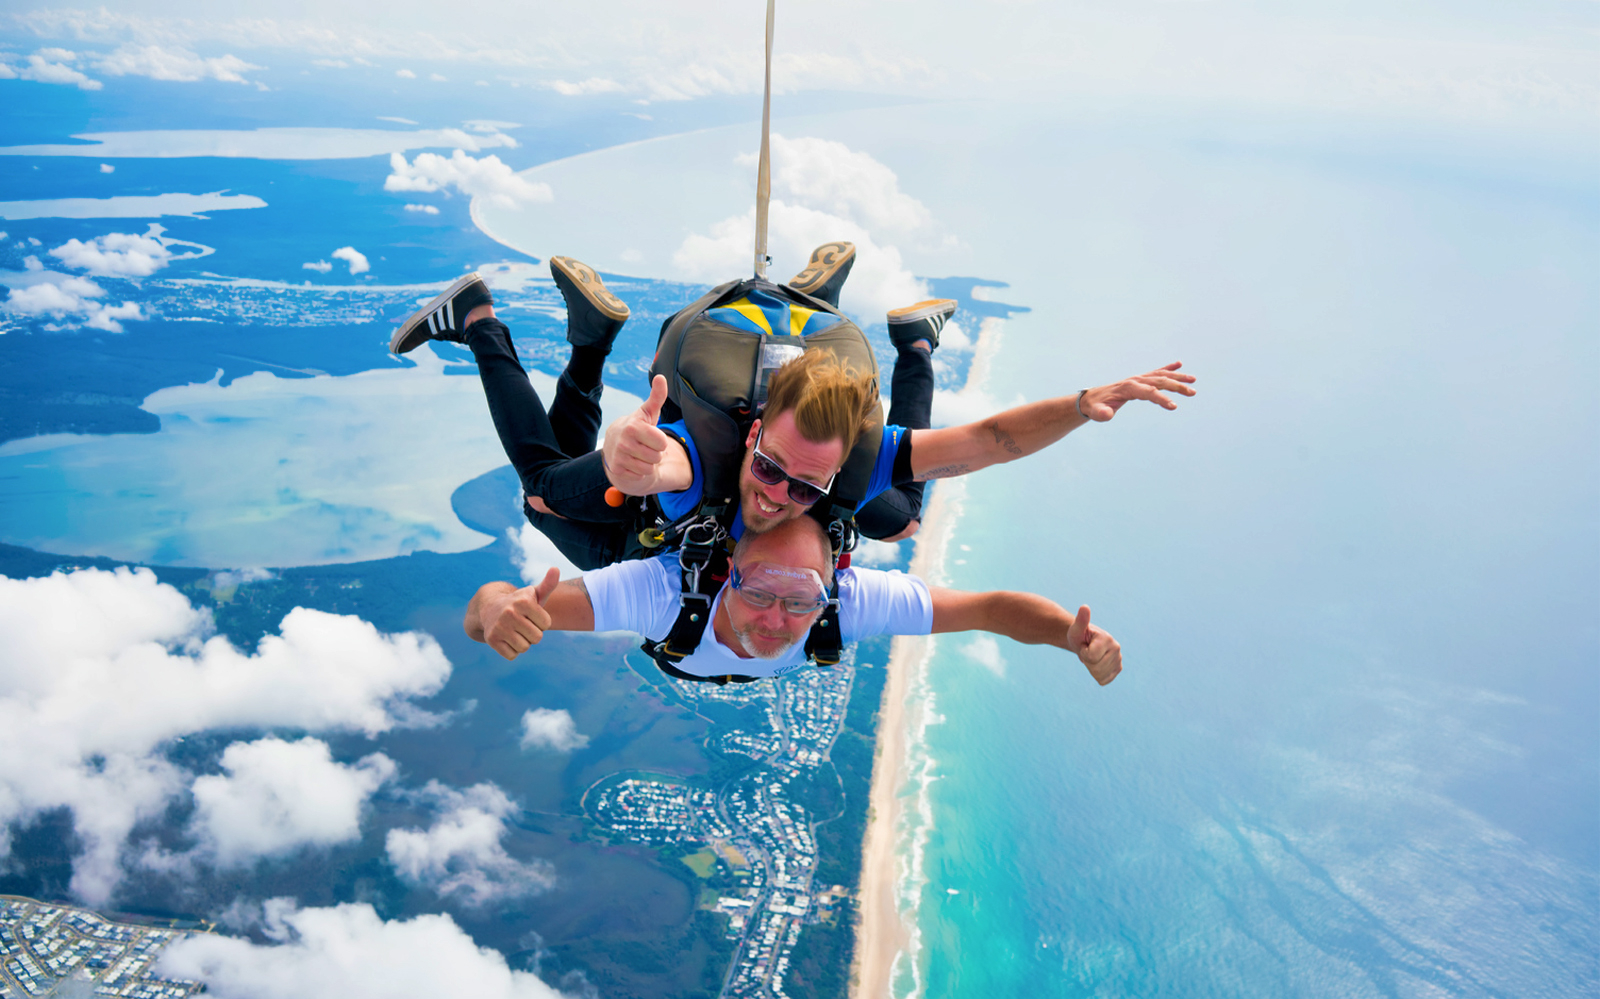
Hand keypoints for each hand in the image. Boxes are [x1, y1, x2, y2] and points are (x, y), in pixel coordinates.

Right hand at [481, 568, 559, 660]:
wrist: (489, 608)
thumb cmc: (519, 603)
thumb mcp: (533, 594)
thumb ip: (548, 584)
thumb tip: (556, 568)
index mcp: (524, 601)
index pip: (546, 624)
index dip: (541, 622)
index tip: (531, 615)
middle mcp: (510, 613)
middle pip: (537, 638)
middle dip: (533, 633)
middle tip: (522, 624)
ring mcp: (499, 626)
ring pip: (525, 647)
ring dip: (522, 642)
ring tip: (514, 631)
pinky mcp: (491, 639)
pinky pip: (512, 655)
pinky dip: (511, 650)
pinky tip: (506, 638)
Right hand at [602, 374, 672, 493]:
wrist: (614, 444)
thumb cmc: (637, 427)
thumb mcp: (648, 413)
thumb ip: (657, 397)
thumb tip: (661, 377)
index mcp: (633, 426)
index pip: (662, 442)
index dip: (660, 441)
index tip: (650, 436)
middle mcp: (624, 442)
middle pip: (657, 457)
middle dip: (654, 453)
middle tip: (644, 446)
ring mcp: (619, 457)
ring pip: (649, 468)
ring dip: (648, 463)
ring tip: (639, 454)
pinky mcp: (616, 470)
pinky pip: (640, 476)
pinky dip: (639, 472)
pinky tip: (632, 462)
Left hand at [1065, 605, 1121, 684]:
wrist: (1083, 642)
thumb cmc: (1078, 634)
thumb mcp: (1076, 628)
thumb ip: (1080, 619)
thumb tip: (1084, 607)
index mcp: (1107, 639)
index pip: (1091, 657)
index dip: (1083, 653)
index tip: (1084, 645)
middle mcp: (1116, 649)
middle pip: (1096, 668)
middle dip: (1087, 661)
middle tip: (1087, 651)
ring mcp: (1119, 659)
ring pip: (1099, 675)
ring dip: (1091, 668)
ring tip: (1091, 656)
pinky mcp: (1118, 668)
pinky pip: (1104, 680)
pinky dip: (1096, 675)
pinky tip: (1096, 664)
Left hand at [1079, 361, 1195, 421]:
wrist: (1091, 398)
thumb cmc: (1096, 407)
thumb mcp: (1096, 412)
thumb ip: (1101, 414)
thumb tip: (1106, 415)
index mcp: (1128, 388)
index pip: (1148, 392)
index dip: (1161, 399)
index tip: (1174, 407)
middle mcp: (1135, 380)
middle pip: (1159, 381)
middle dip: (1176, 386)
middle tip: (1192, 392)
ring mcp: (1138, 379)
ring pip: (1161, 376)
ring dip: (1177, 377)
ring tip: (1193, 380)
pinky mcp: (1139, 380)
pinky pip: (1156, 372)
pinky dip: (1168, 368)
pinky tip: (1179, 365)